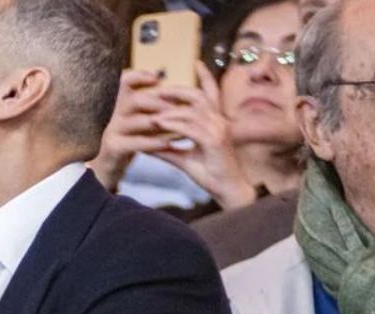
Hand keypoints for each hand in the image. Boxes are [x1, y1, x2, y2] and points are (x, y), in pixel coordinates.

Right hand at [90, 70, 174, 190]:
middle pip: (135, 100)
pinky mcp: (113, 148)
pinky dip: (153, 142)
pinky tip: (168, 144)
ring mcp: (112, 131)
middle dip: (160, 103)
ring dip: (161, 123)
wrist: (107, 168)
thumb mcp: (138, 120)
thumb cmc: (129, 141)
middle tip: (180, 109)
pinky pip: (135, 142)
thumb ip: (150, 106)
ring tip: (179, 127)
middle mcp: (113, 114)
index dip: (140, 76)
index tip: (158, 78)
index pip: (124, 81)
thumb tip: (172, 88)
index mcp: (119, 103)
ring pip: (136, 121)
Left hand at [148, 64, 259, 210]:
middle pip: (197, 96)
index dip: (206, 77)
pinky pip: (190, 128)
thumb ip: (167, 150)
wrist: (228, 190)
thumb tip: (147, 146)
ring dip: (169, 110)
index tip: (196, 62)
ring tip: (151, 110)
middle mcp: (219, 121)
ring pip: (191, 111)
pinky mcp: (214, 140)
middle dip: (177, 91)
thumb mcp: (185, 159)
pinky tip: (158, 124)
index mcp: (216, 121)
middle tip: (157, 90)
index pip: (211, 93)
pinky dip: (173, 125)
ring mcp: (218, 129)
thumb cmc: (211, 174)